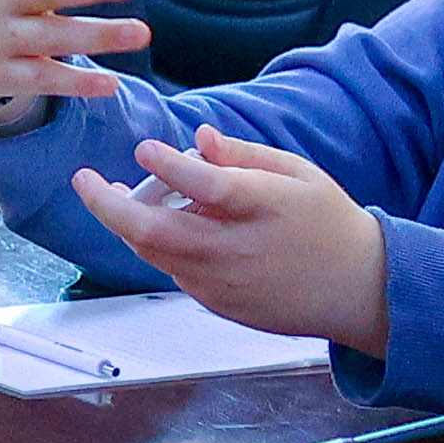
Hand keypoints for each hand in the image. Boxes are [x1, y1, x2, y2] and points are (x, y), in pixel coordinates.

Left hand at [74, 127, 394, 351]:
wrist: (359, 290)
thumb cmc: (329, 223)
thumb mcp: (296, 174)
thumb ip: (242, 155)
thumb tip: (197, 137)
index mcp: (265, 208)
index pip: (207, 187)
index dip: (168, 168)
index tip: (144, 148)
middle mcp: (239, 250)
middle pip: (156, 233)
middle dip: (108, 206)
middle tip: (83, 179)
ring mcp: (225, 284)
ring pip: (154, 253)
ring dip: (128, 223)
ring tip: (119, 195)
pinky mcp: (218, 305)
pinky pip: (174, 270)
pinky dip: (160, 245)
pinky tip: (166, 224)